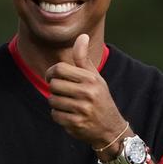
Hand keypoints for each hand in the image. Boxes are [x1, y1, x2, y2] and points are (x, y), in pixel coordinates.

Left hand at [46, 34, 126, 148]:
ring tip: (68, 105)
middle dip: (54, 90)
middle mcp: (87, 93)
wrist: (111, 128)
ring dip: (56, 103)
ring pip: (52, 101)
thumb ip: (83, 58)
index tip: (52, 77)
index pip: (60, 69)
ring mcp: (82, 109)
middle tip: (62, 93)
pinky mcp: (77, 123)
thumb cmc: (100, 98)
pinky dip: (58, 116)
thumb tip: (82, 35)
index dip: (51, 72)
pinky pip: (55, 115)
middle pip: (53, 85)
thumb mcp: (95, 77)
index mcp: (90, 79)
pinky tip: (69, 115)